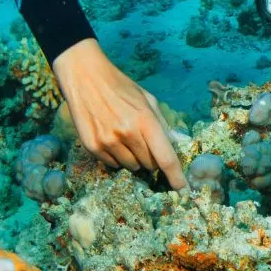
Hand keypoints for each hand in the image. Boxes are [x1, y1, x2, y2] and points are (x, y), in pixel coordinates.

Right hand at [53, 39, 186, 189]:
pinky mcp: (92, 147)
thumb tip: (177, 145)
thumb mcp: (148, 100)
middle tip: (144, 140)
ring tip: (126, 137)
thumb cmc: (121, 88)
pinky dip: (117, 157)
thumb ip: (163, 124)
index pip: (166, 158)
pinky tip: (112, 138)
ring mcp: (108, 142)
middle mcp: (127, 134)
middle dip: (152, 158)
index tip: (185, 192)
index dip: (177, 178)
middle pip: (149, 165)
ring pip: (131, 167)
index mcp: (146, 121)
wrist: (85, 78)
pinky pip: (113, 165)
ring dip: (134, 159)